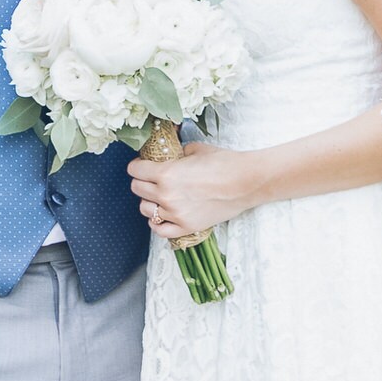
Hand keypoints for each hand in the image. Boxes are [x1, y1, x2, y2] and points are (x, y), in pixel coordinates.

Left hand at [127, 142, 255, 241]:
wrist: (246, 182)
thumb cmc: (224, 163)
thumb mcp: (195, 150)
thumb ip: (176, 154)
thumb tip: (170, 154)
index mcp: (166, 173)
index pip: (135, 170)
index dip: (138, 165)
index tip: (143, 165)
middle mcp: (166, 195)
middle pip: (137, 189)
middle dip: (142, 181)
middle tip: (152, 178)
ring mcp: (175, 214)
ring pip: (145, 209)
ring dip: (149, 201)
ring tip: (160, 196)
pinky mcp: (186, 227)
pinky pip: (159, 230)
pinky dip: (157, 222)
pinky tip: (163, 215)